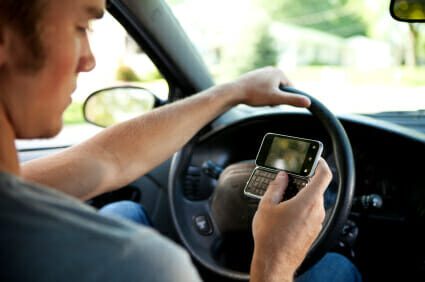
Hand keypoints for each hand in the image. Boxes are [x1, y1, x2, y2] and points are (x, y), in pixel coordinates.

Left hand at [231, 66, 310, 107]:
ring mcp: (262, 72)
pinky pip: (263, 89)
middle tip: (264, 99)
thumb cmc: (254, 94)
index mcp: (279, 72)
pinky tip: (253, 96)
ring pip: (271, 90)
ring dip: (267, 97)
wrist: (234, 92)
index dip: (283, 98)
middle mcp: (271, 69)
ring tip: (257, 97)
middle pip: (280, 90)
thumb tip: (308, 102)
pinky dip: (260, 94)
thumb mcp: (276, 99)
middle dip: (274, 97)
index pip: (290, 89)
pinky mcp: (255, 77)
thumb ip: (292, 100)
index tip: (272, 100)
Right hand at [250, 159, 331, 281]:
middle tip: (288, 179)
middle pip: (316, 188)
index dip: (320, 163)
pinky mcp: (313, 230)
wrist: (275, 261)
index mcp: (308, 200)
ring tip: (282, 197)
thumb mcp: (267, 206)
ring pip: (313, 201)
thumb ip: (276, 187)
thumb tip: (281, 177)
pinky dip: (301, 207)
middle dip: (303, 181)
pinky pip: (311, 212)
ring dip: (301, 195)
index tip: (314, 158)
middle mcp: (317, 210)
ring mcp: (317, 222)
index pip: (324, 175)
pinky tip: (285, 211)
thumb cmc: (271, 237)